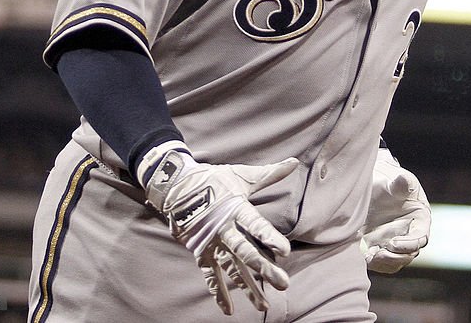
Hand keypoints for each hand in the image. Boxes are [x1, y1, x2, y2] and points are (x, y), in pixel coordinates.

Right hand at [140, 145, 298, 315]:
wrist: (176, 186)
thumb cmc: (215, 179)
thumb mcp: (242, 175)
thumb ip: (270, 174)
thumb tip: (294, 162)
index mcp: (236, 208)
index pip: (255, 225)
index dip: (269, 237)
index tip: (285, 252)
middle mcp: (223, 229)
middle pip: (246, 252)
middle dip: (264, 269)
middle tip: (283, 284)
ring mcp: (211, 242)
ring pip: (231, 268)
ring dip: (247, 287)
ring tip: (264, 305)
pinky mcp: (200, 251)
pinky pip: (210, 275)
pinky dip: (218, 292)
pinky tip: (228, 309)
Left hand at [361, 148, 430, 272]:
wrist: (372, 185)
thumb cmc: (389, 180)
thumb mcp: (395, 180)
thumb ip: (400, 183)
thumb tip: (402, 179)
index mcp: (420, 221)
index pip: (420, 238)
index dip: (409, 244)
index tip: (393, 243)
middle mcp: (411, 235)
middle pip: (409, 255)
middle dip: (395, 257)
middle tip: (378, 254)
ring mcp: (396, 243)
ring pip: (395, 262)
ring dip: (383, 263)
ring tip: (369, 256)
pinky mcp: (381, 248)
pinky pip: (381, 263)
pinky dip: (374, 263)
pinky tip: (363, 256)